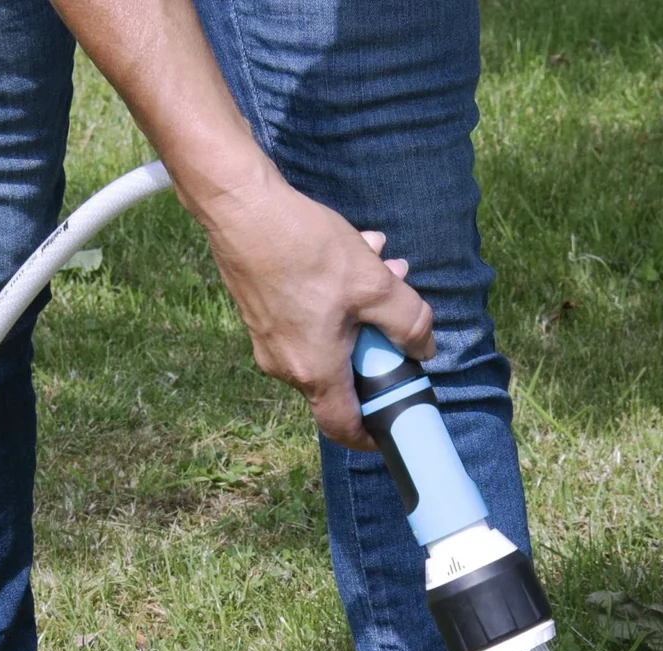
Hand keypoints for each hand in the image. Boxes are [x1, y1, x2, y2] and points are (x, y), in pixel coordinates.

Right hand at [188, 164, 434, 449]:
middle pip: (342, 376)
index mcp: (314, 372)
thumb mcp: (374, 284)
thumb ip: (409, 322)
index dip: (370, 435)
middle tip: (397, 310)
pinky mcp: (259, 311)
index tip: (390, 425)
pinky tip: (350, 252)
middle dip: (377, 346)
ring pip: (328, 339)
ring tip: (380, 265)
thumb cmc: (303, 247)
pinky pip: (306, 319)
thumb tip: (425, 349)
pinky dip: (333, 297)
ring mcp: (268, 338)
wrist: (237, 203)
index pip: (343, 428)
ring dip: (360, 310)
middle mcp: (285, 365)